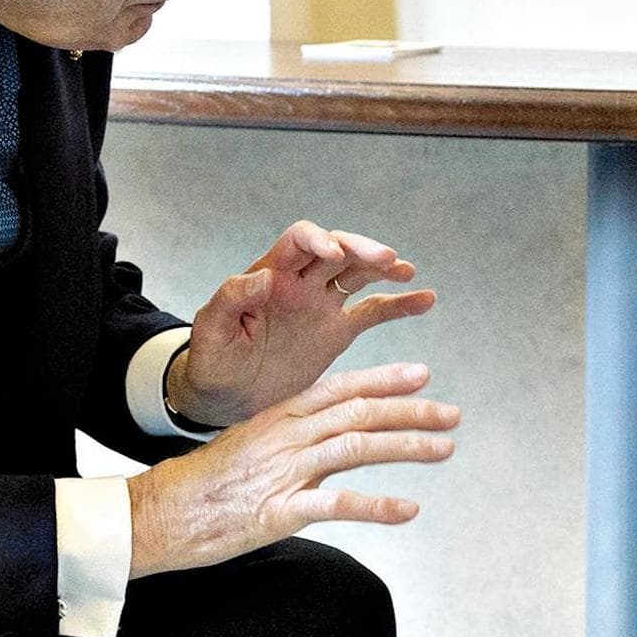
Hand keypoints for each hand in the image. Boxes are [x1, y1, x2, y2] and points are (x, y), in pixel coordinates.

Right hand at [126, 362, 459, 576]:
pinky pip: (337, 504)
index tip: (422, 374)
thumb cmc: (204, 484)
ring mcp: (283, 472)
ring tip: (444, 448)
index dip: (384, 379)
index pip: (340, 388)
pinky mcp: (278, 511)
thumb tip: (326, 435)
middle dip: (411, 410)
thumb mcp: (249, 444)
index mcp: (279, 416)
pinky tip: (409, 509)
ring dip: (406, 446)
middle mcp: (286, 436)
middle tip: (451, 413)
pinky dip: (377, 505)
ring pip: (356, 447)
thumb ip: (289, 437)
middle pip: (359, 413)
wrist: (159, 514)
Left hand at [174, 221, 436, 427]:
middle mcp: (300, 283)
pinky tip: (426, 299)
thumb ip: (230, 299)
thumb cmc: (211, 360)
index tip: (332, 251)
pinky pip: (373, 312)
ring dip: (383, 268)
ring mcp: (321, 306)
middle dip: (360, 249)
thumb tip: (262, 275)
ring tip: (405, 271)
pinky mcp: (337, 332)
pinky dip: (399, 305)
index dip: (316, 240)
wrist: (225, 396)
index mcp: (269, 275)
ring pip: (358, 274)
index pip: (298, 242)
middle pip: (338, 251)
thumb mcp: (211, 332)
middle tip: (384, 259)